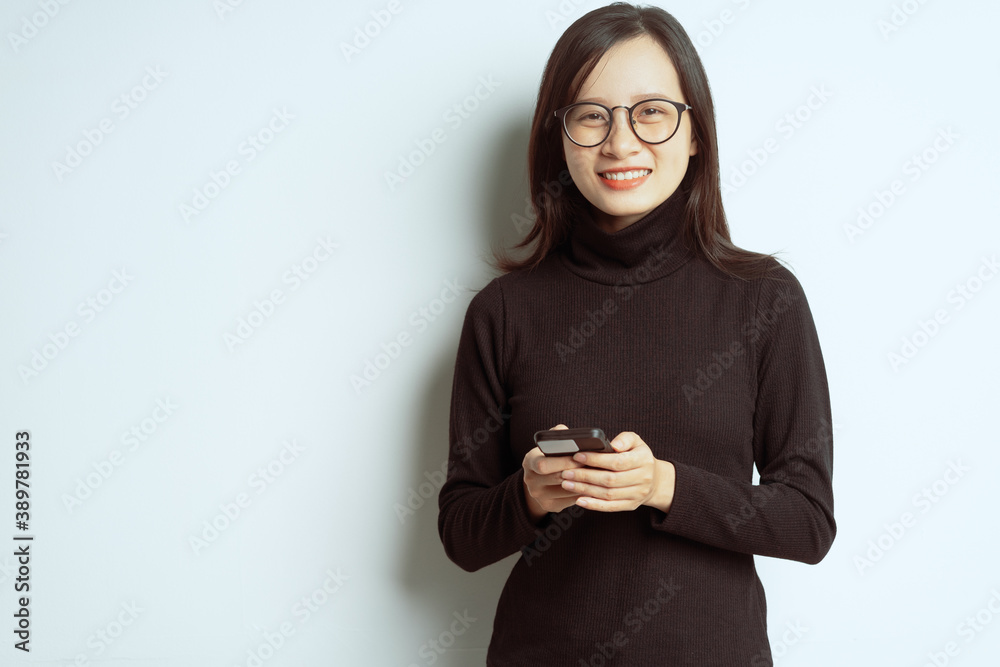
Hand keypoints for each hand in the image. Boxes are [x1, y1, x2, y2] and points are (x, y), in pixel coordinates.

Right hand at [522, 424, 586, 521]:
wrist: (538, 481)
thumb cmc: (549, 458)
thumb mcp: (548, 445)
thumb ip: (557, 436)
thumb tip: (566, 432)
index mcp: (529, 461)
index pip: (542, 464)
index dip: (563, 461)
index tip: (580, 456)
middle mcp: (530, 480)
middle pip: (556, 477)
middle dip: (576, 471)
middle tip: (593, 466)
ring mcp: (539, 495)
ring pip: (566, 490)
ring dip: (583, 482)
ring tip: (597, 474)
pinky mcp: (549, 506)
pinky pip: (570, 500)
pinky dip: (583, 492)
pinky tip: (593, 485)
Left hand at [559, 431, 675, 512]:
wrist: (654, 479)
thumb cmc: (638, 456)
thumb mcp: (636, 442)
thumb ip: (625, 438)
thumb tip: (613, 444)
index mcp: (643, 460)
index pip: (617, 461)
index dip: (596, 460)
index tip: (577, 456)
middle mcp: (643, 478)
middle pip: (610, 479)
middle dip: (585, 476)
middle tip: (566, 472)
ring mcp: (637, 494)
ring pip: (608, 494)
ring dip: (585, 490)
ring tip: (567, 484)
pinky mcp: (631, 505)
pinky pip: (611, 507)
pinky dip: (594, 505)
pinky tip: (579, 500)